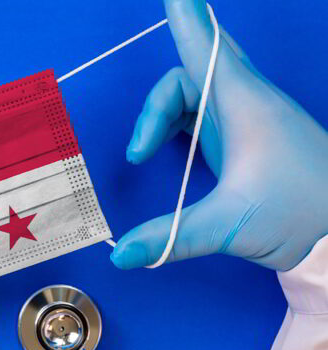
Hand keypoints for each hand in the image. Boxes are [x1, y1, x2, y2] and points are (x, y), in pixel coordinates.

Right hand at [110, 0, 327, 270]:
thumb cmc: (301, 216)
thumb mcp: (230, 226)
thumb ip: (171, 238)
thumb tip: (119, 255)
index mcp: (244, 105)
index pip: (206, 46)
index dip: (185, 14)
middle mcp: (245, 101)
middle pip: (199, 59)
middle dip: (169, 67)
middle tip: (154, 72)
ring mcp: (246, 116)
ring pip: (196, 85)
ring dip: (162, 110)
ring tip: (141, 152)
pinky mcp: (245, 134)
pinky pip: (201, 106)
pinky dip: (173, 119)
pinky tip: (162, 145)